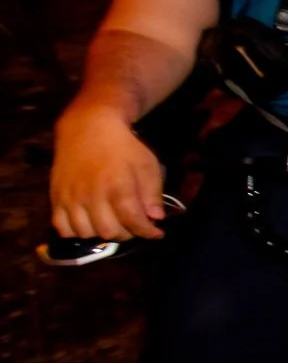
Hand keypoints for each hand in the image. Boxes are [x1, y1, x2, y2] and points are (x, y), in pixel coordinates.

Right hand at [50, 106, 165, 240]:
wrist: (88, 128)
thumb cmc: (123, 147)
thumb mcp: (147, 164)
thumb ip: (152, 193)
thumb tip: (156, 219)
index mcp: (118, 186)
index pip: (133, 221)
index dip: (148, 232)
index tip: (156, 233)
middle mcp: (92, 195)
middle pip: (110, 231)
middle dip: (127, 233)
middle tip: (133, 225)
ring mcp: (71, 197)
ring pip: (86, 233)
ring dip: (103, 234)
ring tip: (113, 224)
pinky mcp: (56, 197)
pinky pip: (62, 227)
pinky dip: (76, 232)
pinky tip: (89, 224)